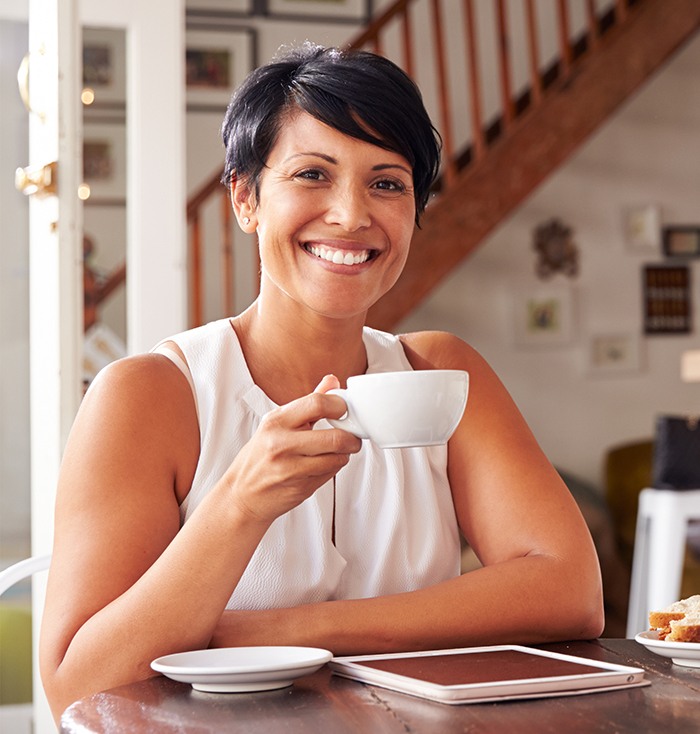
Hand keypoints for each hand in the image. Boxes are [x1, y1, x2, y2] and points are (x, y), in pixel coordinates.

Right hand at [220, 375, 360, 523]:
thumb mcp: (278, 424)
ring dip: (344, 454)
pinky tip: (323, 465)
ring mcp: (291, 468)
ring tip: (337, 451)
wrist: (242, 495)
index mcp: (276, 421)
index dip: (339, 405)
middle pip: (335, 437)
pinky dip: (333, 468)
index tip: (344, 410)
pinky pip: (331, 474)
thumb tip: (332, 381)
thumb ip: (308, 403)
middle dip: (352, 437)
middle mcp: (281, 443)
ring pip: (338, 458)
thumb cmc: (260, 457)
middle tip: (352, 436)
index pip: (317, 403)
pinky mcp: (300, 488)